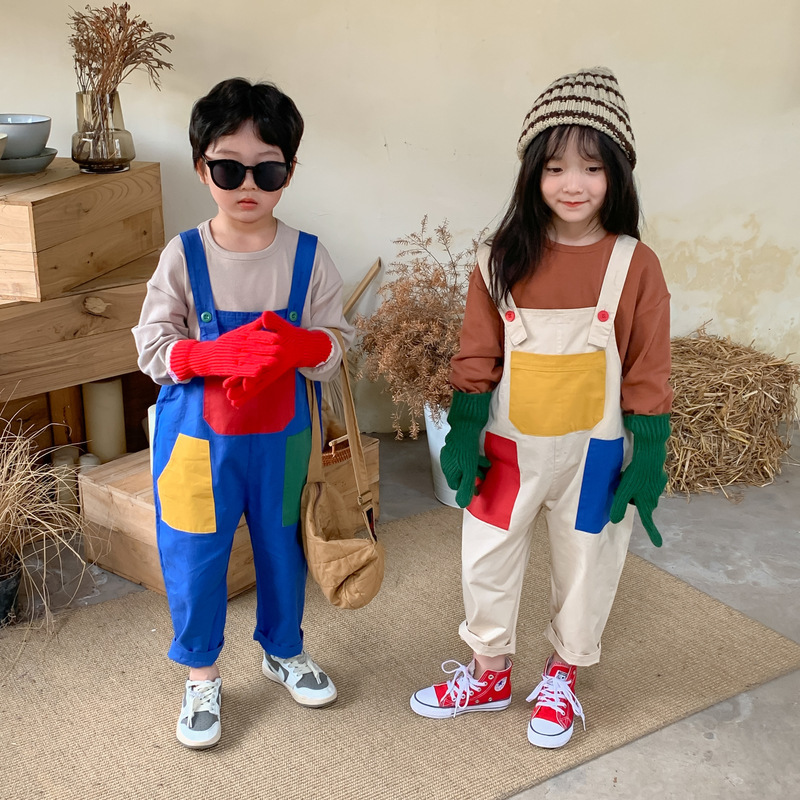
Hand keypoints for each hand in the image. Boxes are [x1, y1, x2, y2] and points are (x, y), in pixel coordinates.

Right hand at [170, 318, 282, 380]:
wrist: (206, 356)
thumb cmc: (225, 344)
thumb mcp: (238, 332)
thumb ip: (252, 327)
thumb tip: (265, 316)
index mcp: (240, 336)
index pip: (254, 336)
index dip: (267, 337)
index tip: (279, 338)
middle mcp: (237, 346)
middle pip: (254, 348)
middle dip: (268, 349)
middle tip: (282, 351)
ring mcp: (233, 357)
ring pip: (249, 359)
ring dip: (262, 361)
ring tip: (274, 363)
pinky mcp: (229, 369)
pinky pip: (240, 370)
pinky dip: (249, 371)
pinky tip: (259, 373)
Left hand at [222, 312, 333, 406]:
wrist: (299, 346)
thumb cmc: (291, 336)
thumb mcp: (284, 327)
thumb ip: (274, 323)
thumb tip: (265, 317)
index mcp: (275, 358)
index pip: (263, 367)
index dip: (255, 375)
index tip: (247, 384)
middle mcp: (270, 368)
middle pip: (256, 380)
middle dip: (244, 389)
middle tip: (232, 398)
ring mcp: (267, 372)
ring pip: (254, 384)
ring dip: (243, 393)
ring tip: (231, 402)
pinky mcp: (264, 373)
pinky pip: (254, 383)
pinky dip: (246, 391)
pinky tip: (237, 400)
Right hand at [439, 391, 492, 507]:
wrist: (466, 424)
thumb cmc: (466, 448)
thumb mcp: (469, 470)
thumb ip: (466, 488)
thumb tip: (462, 505)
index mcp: (448, 468)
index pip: (456, 485)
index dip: (467, 489)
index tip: (478, 490)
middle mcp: (448, 460)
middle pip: (461, 474)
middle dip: (473, 477)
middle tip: (484, 477)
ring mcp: (452, 451)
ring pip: (465, 465)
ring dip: (476, 468)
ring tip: (487, 467)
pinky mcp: (459, 444)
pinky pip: (467, 456)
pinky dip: (476, 459)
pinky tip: (484, 458)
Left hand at [609, 413, 670, 546]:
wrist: (651, 452)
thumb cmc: (636, 473)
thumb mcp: (624, 490)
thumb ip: (619, 506)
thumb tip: (615, 521)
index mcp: (647, 501)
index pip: (648, 521)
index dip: (653, 533)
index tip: (659, 544)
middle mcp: (655, 495)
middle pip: (645, 504)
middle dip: (636, 500)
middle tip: (623, 488)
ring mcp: (658, 484)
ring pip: (646, 491)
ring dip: (638, 488)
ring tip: (627, 476)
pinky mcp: (659, 474)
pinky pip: (649, 481)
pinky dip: (643, 479)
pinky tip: (637, 470)